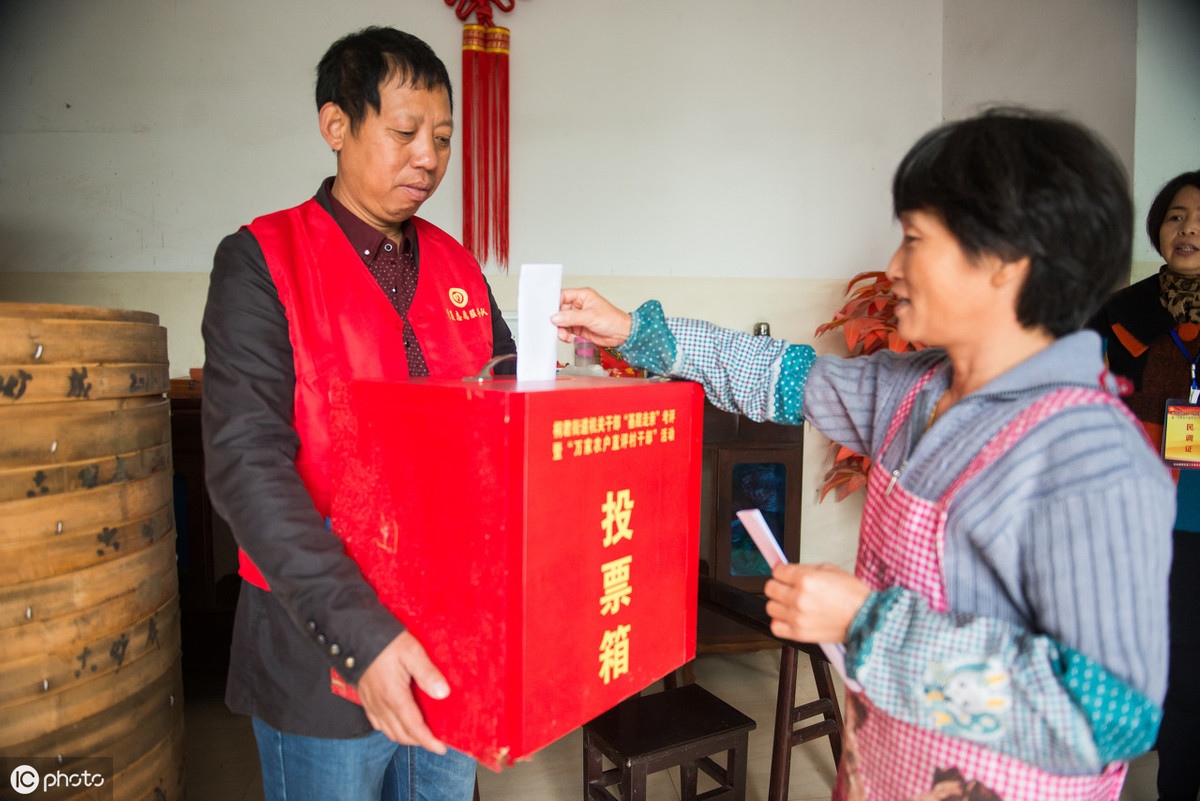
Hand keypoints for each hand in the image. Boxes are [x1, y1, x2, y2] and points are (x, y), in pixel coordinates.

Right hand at [355, 631, 449, 752]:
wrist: (354, 634)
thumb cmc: (385, 641)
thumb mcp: (412, 652)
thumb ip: (428, 674)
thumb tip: (444, 693)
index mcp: (394, 697)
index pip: (414, 728)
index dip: (429, 742)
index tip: (442, 748)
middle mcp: (381, 705)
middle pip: (402, 734)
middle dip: (419, 741)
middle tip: (436, 740)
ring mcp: (371, 703)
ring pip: (389, 732)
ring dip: (406, 737)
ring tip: (421, 733)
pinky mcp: (365, 699)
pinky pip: (378, 723)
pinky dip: (391, 729)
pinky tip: (399, 722)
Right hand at [550, 288, 632, 346]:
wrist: (621, 334)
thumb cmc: (612, 320)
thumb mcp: (590, 316)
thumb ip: (572, 317)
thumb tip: (556, 317)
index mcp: (582, 296)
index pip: (563, 295)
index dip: (554, 302)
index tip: (548, 311)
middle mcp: (578, 305)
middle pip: (560, 310)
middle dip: (556, 319)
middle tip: (555, 326)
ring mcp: (578, 317)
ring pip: (561, 321)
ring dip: (560, 329)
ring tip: (564, 335)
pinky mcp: (578, 327)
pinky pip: (565, 330)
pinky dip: (564, 335)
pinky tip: (568, 338)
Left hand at [763, 563, 870, 642]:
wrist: (865, 618)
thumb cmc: (852, 595)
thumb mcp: (829, 570)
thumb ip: (805, 570)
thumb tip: (788, 570)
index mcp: (806, 579)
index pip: (777, 571)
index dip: (781, 571)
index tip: (784, 574)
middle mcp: (799, 598)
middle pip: (770, 588)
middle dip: (779, 585)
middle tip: (788, 587)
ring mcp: (797, 617)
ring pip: (770, 607)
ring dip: (779, 604)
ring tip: (791, 603)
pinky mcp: (799, 633)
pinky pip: (775, 627)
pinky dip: (780, 622)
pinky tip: (790, 617)